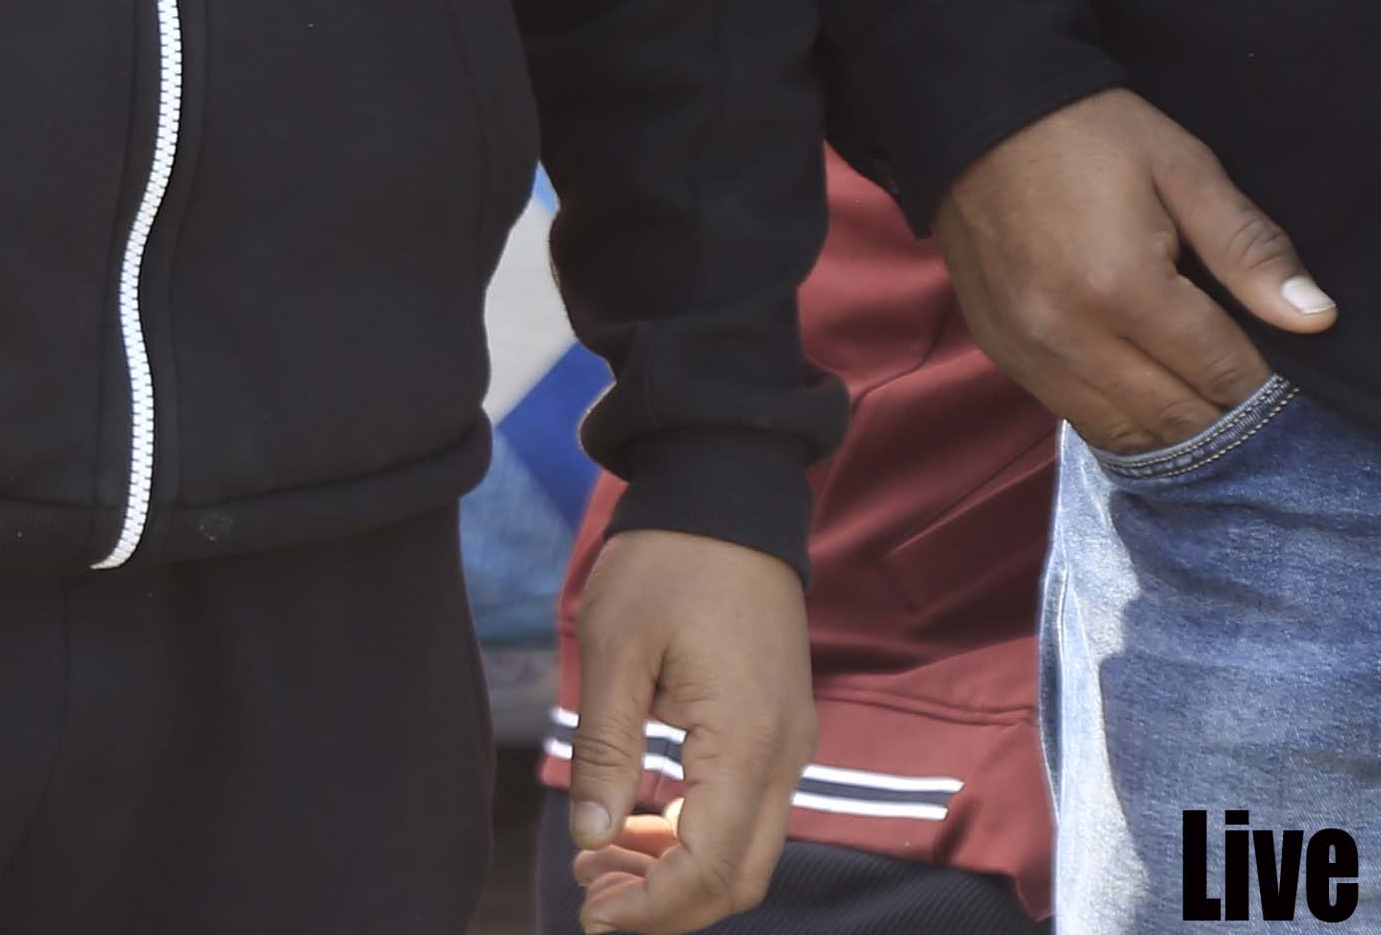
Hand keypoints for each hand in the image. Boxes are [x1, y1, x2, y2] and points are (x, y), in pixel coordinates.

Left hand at [565, 528, 810, 933]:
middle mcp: (784, 754)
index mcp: (746, 741)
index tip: (590, 909)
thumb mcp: (614, 650)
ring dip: (678, 873)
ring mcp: (789, 741)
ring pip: (746, 850)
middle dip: (665, 904)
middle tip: (590, 893)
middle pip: (738, 878)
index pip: (709, 868)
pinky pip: (748, 811)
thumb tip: (591, 839)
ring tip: (601, 861)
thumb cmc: (668, 560)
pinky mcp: (779, 726)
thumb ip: (605, 752)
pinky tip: (638, 824)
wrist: (728, 487)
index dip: (650, 906)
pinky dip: (696, 836)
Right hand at [924, 88, 1336, 458]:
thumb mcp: (1183, 167)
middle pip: (1177, 418)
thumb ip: (1248, 248)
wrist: (976, 111)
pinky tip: (1151, 396)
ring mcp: (1030, 353)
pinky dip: (1124, 421)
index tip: (1291, 377)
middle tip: (1259, 398)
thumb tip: (1317, 318)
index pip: (1221, 372)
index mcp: (1123, 287)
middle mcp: (1070, 336)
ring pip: (1127, 434)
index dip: (1265, 383)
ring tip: (1210, 404)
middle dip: (1227, 415)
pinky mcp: (1004, 355)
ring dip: (1177, 429)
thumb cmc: (1090, 132)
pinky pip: (1078, 419)